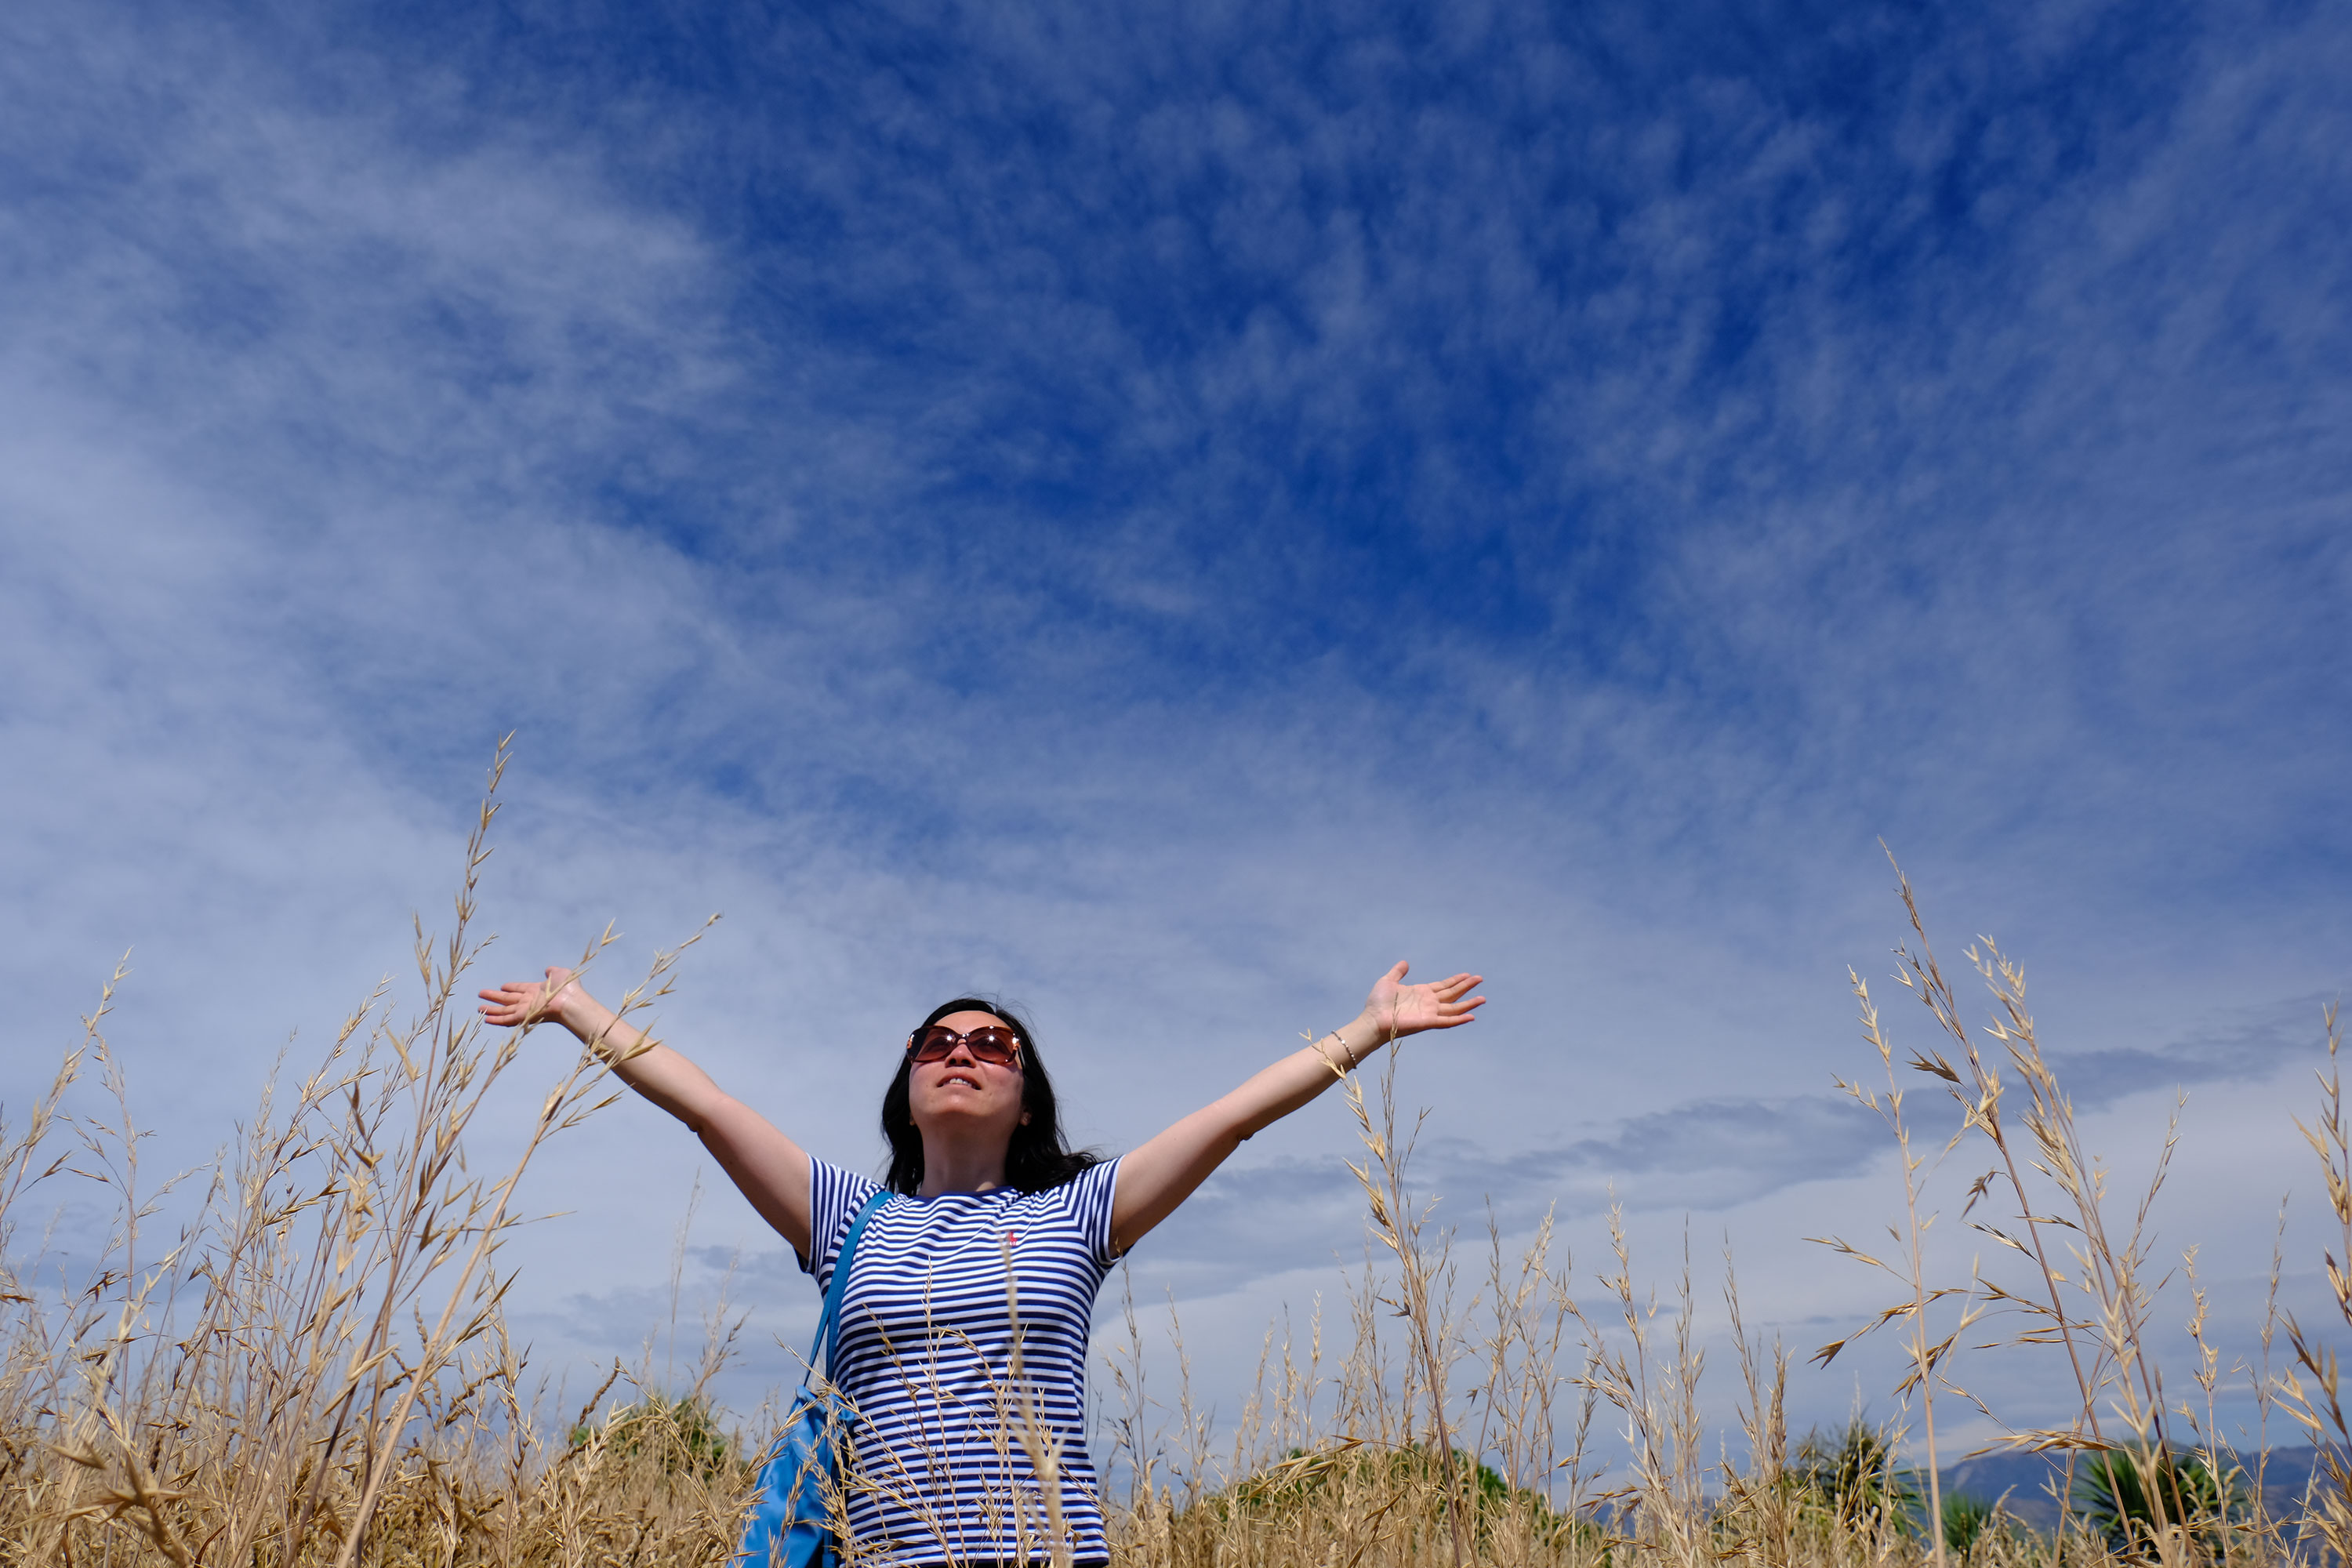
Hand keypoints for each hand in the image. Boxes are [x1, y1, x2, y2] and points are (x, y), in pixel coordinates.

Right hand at [477, 967, 591, 1029]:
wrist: (570, 1001)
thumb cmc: (568, 988)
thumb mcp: (560, 973)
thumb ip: (553, 971)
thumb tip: (548, 970)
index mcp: (536, 990)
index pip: (520, 989)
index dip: (511, 987)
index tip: (503, 986)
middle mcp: (529, 1000)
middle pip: (508, 999)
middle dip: (495, 997)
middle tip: (481, 994)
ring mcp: (525, 1009)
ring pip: (504, 1010)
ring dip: (491, 1009)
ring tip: (479, 1008)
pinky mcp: (523, 1017)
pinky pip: (506, 1019)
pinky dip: (496, 1019)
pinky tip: (486, 1018)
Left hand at [1360, 961, 1484, 1038]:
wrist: (1372, 1019)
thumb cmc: (1378, 1003)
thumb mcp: (1388, 981)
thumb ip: (1398, 972)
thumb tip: (1405, 962)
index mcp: (1421, 992)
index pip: (1443, 986)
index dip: (1456, 980)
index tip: (1468, 974)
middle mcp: (1428, 1003)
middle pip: (1452, 994)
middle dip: (1466, 986)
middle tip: (1480, 979)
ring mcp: (1430, 1013)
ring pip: (1454, 1007)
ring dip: (1468, 1003)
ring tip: (1482, 998)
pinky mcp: (1428, 1022)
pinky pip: (1447, 1021)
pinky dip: (1459, 1019)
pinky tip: (1472, 1016)